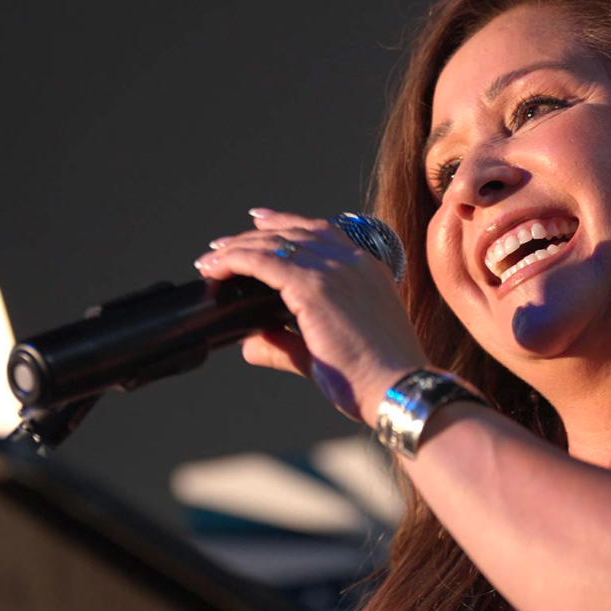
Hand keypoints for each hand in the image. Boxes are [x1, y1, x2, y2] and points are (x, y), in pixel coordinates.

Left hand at [194, 208, 427, 422]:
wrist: (399, 388)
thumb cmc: (374, 379)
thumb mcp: (325, 353)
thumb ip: (285, 344)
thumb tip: (251, 345)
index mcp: (366, 269)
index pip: (320, 232)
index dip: (285, 224)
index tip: (258, 222)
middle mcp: (352, 262)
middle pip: (293, 234)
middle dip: (253, 237)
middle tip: (222, 247)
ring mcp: (334, 270)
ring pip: (275, 244)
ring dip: (239, 248)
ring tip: (212, 259)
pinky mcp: (314, 287)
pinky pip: (264, 262)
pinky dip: (236, 261)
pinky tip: (216, 268)